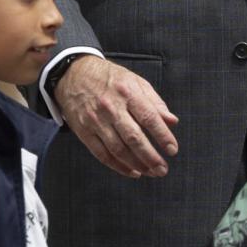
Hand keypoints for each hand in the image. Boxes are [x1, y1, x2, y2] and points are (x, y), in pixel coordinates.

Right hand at [56, 55, 179, 178]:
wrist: (74, 74)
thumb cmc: (110, 78)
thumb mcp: (136, 82)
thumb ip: (155, 102)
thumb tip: (172, 121)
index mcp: (128, 93)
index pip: (149, 117)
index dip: (163, 136)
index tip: (172, 150)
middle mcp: (111, 107)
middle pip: (133, 137)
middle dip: (150, 157)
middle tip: (163, 169)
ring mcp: (96, 121)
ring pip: (118, 149)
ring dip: (136, 164)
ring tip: (150, 172)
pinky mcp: (84, 131)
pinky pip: (102, 154)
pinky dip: (118, 166)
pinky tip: (131, 171)